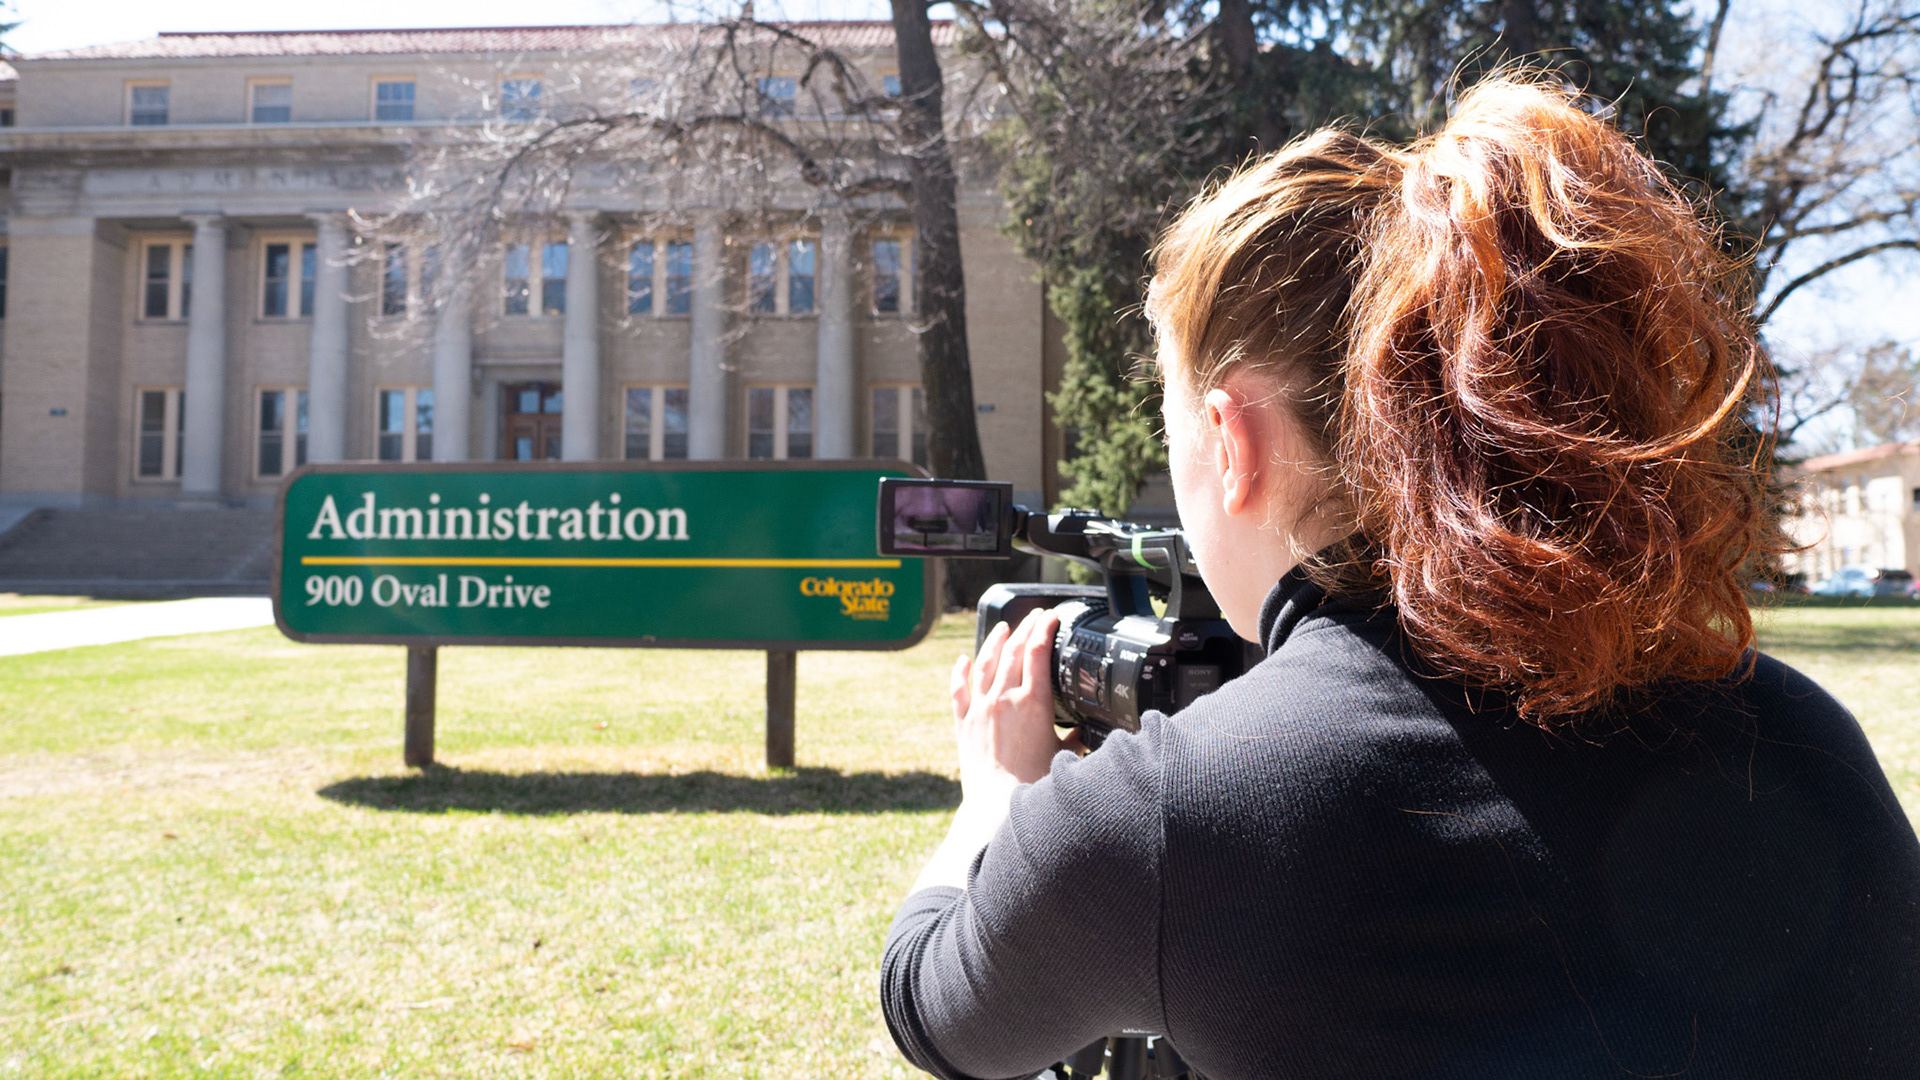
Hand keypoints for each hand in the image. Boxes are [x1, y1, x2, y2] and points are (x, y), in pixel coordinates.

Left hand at [949, 607, 1067, 790]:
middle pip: (1013, 650)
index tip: (1051, 618)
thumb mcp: (1064, 755)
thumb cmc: (1035, 784)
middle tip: (1034, 617)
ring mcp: (980, 708)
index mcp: (1033, 702)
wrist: (998, 805)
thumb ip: (1074, 738)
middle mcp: (1003, 698)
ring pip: (985, 663)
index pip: (1037, 651)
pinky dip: (960, 672)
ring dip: (995, 641)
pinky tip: (963, 660)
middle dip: (1025, 628)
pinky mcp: (964, 724)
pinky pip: (959, 690)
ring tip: (1004, 627)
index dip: (1044, 629)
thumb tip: (1084, 732)